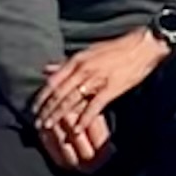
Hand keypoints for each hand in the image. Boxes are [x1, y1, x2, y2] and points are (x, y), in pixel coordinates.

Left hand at [31, 29, 169, 170]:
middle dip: (46, 110)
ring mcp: (96, 80)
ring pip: (71, 101)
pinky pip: (93, 106)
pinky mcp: (111, 89)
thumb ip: (66, 63)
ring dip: (58, 115)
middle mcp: (82, 70)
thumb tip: (46, 69)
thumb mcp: (87, 52)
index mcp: (76, 60)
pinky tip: (76, 130)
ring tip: (49, 127)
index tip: (34, 109)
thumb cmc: (115, 49)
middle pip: (59, 94)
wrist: (142, 46)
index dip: (42, 96)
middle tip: (37, 123)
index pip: (53, 81)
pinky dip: (83, 119)